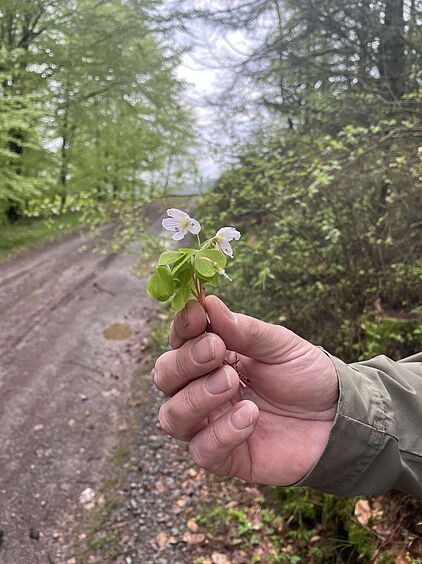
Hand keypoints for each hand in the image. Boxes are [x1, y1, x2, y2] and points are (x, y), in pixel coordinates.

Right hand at [154, 296, 337, 484]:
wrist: (338, 418)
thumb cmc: (305, 375)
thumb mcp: (280, 345)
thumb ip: (244, 330)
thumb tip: (208, 303)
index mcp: (212, 357)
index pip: (179, 340)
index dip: (182, 327)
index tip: (197, 315)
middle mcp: (202, 389)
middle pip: (164, 377)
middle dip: (185, 362)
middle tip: (217, 351)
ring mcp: (210, 424)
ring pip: (171, 417)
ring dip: (196, 397)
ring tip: (232, 382)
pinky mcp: (225, 458)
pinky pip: (202, 450)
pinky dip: (220, 433)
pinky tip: (250, 416)